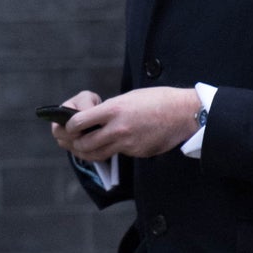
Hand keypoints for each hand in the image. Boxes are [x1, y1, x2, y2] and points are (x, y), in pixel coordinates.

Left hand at [52, 87, 200, 160]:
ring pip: (97, 154)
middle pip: (84, 144)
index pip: (79, 122)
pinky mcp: (137, 152)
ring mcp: (128, 143)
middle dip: (73, 144)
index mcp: (114, 109)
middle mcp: (118, 128)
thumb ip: (110, 110)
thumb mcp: (129, 98)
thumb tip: (94, 121)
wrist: (184, 113)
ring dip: (86, 152)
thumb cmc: (158, 100)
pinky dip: (108, 151)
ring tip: (82, 147)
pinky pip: (116, 154)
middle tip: (70, 140)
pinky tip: (107, 146)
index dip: (69, 126)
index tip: (68, 126)